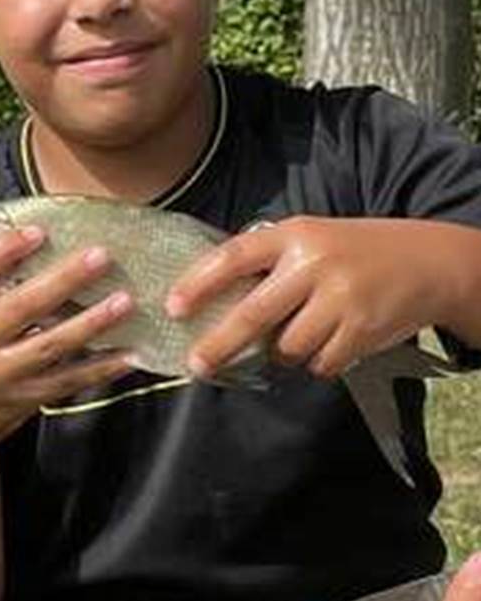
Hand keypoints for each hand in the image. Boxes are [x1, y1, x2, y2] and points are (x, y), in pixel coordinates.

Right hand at [0, 226, 135, 454]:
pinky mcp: (22, 399)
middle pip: (21, 306)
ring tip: (124, 301)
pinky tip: (127, 354)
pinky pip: (67, 380)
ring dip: (91, 322)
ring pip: (50, 345)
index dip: (2, 249)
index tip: (38, 231)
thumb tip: (33, 246)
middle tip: (100, 256)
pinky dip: (99, 368)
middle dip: (64, 279)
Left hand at [166, 217, 443, 378]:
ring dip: (282, 352)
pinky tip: (329, 342)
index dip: (199, 283)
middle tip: (195, 365)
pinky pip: (318, 363)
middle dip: (219, 344)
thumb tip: (205, 298)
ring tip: (296, 336)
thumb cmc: (350, 253)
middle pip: (253, 314)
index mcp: (293, 235)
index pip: (235, 257)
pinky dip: (316, 362)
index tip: (173, 307)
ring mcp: (339, 297)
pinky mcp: (361, 329)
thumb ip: (265, 262)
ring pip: (286, 346)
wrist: (428, 261)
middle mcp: (313, 263)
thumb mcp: (308, 239)